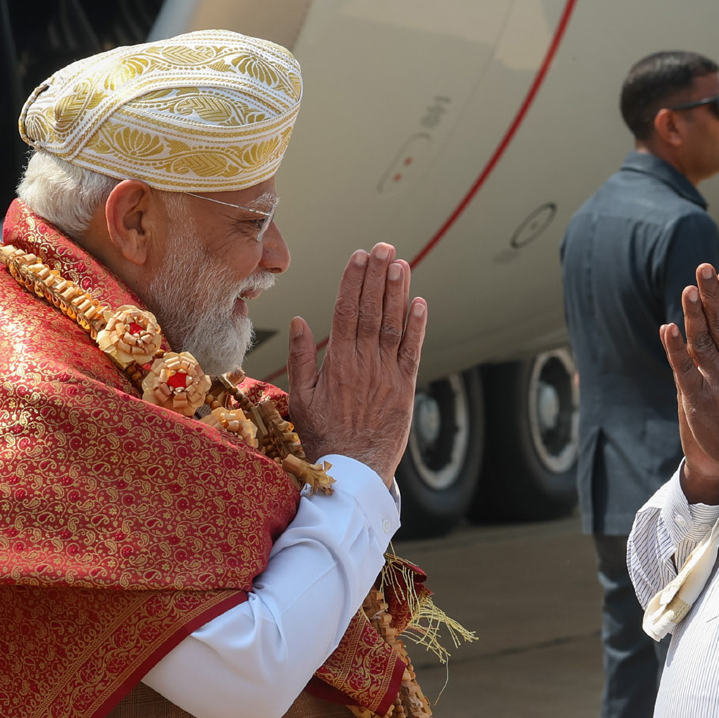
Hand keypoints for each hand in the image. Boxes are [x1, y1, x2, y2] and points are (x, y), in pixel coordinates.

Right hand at [285, 242, 427, 477]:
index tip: (358, 256)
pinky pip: (413, 351)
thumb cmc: (323, 435)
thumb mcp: (300, 398)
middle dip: (378, 276)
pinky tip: (420, 302)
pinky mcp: (405, 387)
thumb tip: (299, 320)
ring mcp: (388, 374)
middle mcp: (365, 363)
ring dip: (398, 292)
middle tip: (383, 247)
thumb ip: (300, 358)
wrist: (354, 470)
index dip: (353, 281)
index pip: (346, 311)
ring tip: (400, 264)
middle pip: (373, 311)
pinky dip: (417, 326)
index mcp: (337, 363)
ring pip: (394, 325)